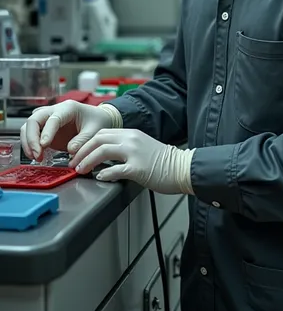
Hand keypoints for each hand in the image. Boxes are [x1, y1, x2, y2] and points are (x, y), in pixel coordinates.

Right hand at [20, 101, 118, 161]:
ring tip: (35, 157)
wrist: (99, 119)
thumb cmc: (98, 121)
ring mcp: (48, 120)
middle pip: (34, 119)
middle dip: (31, 138)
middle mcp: (55, 111)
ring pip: (29, 126)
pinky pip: (32, 134)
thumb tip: (70, 151)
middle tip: (37, 154)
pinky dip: (30, 144)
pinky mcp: (46, 129)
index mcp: (68, 108)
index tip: (44, 145)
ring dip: (28, 142)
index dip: (47, 132)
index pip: (53, 118)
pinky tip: (36, 156)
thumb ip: (83, 141)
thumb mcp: (95, 131)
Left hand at [71, 129, 194, 194]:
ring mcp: (134, 153)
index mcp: (131, 133)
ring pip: (103, 151)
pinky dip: (104, 173)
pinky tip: (100, 177)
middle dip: (82, 151)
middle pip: (98, 139)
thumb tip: (104, 158)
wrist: (182, 168)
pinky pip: (115, 169)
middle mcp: (131, 139)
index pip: (102, 133)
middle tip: (73, 162)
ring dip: (88, 161)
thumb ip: (124, 148)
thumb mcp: (142, 147)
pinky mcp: (138, 168)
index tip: (77, 153)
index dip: (86, 143)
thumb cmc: (163, 161)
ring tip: (81, 170)